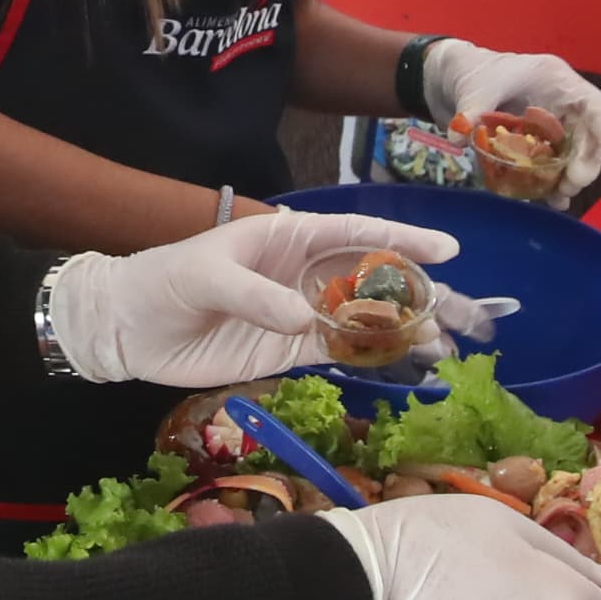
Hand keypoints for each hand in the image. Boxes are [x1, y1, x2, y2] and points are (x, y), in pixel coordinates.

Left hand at [45, 212, 481, 387]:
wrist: (127, 326)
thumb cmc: (164, 281)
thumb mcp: (205, 275)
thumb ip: (254, 295)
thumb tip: (301, 317)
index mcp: (289, 237)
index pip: (357, 233)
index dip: (403, 240)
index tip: (447, 252)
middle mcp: (305, 272)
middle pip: (376, 279)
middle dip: (423, 294)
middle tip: (473, 316)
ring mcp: (301, 313)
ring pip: (368, 320)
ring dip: (409, 332)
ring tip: (452, 348)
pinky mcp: (289, 351)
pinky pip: (342, 352)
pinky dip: (377, 359)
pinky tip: (412, 366)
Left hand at [418, 38, 600, 195]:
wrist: (462, 78)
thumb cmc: (477, 73)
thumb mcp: (475, 87)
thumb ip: (471, 110)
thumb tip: (461, 137)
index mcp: (556, 80)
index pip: (592, 105)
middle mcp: (562, 103)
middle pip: (588, 135)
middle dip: (585, 162)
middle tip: (571, 184)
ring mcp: (554, 124)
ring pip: (576, 153)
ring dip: (571, 176)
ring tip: (559, 196)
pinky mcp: (542, 142)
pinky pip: (555, 164)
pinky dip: (553, 183)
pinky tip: (551, 201)